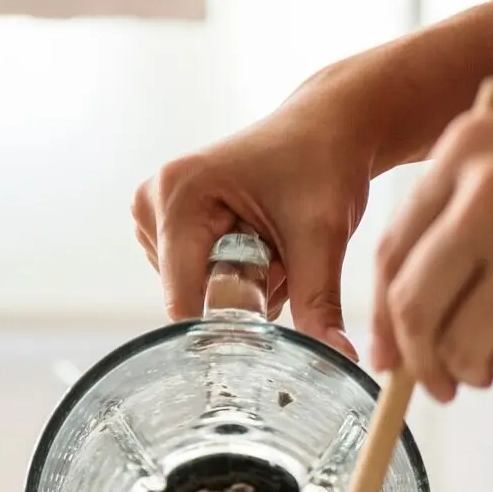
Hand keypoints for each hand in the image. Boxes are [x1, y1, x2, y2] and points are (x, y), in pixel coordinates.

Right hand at [132, 74, 376, 357]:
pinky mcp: (162, 223)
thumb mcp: (322, 238)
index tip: (265, 328)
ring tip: (268, 242)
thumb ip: (320, 305)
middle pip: (189, 299)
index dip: (224, 329)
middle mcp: (153, 201)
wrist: (325, 128)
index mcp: (179, 195)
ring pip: (194, 294)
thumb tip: (340, 362)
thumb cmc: (323, 165)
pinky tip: (253, 241)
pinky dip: (229, 275)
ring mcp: (152, 212)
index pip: (184, 300)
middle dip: (239, 297)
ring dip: (238, 286)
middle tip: (280, 254)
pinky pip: (194, 280)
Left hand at [370, 94, 492, 397]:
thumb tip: (407, 310)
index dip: (384, 314)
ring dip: (473, 369)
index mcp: (469, 149)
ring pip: (458, 348)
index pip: (391, 252)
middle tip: (438, 385)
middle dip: (418, 360)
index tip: (390, 353)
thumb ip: (471, 208)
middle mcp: (487, 198)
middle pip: (412, 309)